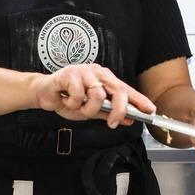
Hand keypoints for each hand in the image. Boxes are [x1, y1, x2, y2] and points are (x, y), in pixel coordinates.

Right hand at [35, 64, 154, 127]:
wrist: (43, 94)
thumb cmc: (68, 99)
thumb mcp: (91, 111)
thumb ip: (108, 113)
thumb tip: (129, 119)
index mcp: (105, 79)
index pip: (126, 89)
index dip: (139, 100)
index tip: (150, 110)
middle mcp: (97, 72)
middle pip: (117, 90)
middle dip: (119, 109)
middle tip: (113, 123)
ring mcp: (84, 71)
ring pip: (97, 94)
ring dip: (87, 108)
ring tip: (77, 107)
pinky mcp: (70, 73)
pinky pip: (78, 94)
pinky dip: (72, 103)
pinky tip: (66, 100)